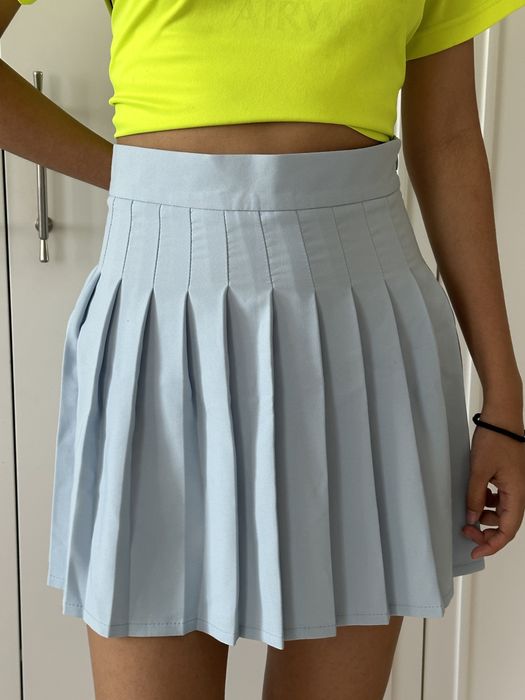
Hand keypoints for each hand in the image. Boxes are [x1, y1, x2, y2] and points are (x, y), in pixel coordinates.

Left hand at [462, 415, 524, 559]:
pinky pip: (499, 499)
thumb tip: (472, 519)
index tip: (475, 551)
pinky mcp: (509, 479)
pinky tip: (475, 498)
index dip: (492, 545)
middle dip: (486, 532)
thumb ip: (475, 497)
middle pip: (505, 524)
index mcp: (517, 495)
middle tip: (465, 531)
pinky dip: (487, 504)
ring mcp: (515, 486)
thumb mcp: (479, 470)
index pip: (507, 530)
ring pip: (501, 512)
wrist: (502, 418)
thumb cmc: (495, 440)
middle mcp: (519, 493)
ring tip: (468, 515)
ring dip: (485, 518)